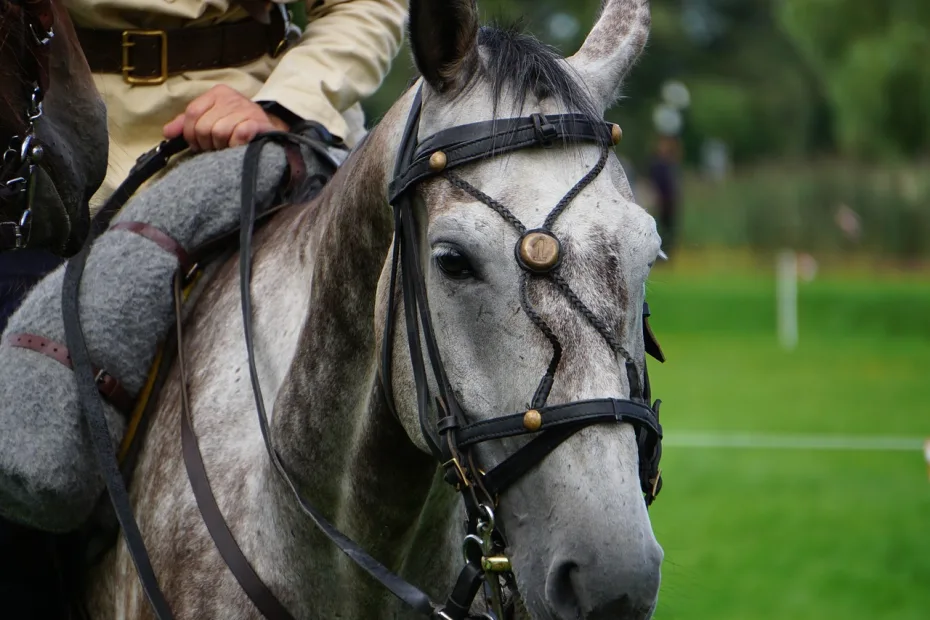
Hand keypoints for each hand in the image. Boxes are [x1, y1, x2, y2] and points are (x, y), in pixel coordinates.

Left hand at [163, 85, 289, 151]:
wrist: (270, 129)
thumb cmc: (237, 125)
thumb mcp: (212, 118)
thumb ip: (187, 124)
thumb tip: (167, 133)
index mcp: (217, 93)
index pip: (192, 113)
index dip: (190, 134)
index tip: (197, 145)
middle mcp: (231, 98)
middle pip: (204, 126)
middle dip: (206, 143)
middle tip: (215, 147)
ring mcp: (245, 109)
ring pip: (219, 133)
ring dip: (222, 146)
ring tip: (227, 148)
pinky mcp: (257, 123)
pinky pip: (238, 135)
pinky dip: (235, 145)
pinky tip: (238, 147)